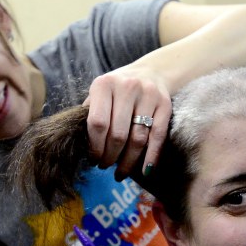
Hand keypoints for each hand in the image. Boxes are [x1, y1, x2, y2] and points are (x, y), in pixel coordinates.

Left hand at [84, 63, 171, 178]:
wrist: (150, 72)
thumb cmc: (117, 90)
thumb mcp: (99, 94)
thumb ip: (89, 114)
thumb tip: (79, 146)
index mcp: (104, 85)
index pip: (97, 123)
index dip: (95, 146)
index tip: (93, 159)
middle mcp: (127, 87)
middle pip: (118, 134)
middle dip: (109, 156)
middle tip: (104, 166)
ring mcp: (148, 95)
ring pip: (138, 139)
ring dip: (128, 161)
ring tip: (119, 173)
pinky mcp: (165, 105)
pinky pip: (158, 137)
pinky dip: (151, 157)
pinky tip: (145, 171)